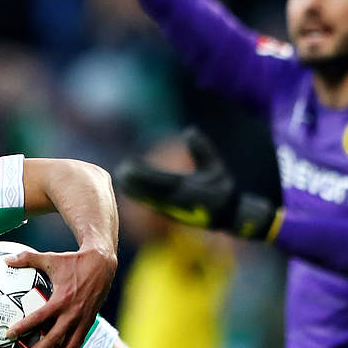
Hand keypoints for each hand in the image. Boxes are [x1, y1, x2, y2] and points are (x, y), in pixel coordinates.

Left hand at [5, 246, 116, 347]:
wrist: (103, 264)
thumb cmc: (74, 260)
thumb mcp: (51, 258)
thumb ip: (28, 259)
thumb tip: (5, 259)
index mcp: (62, 299)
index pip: (40, 317)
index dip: (24, 326)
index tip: (10, 334)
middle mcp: (74, 313)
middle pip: (54, 339)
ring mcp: (83, 320)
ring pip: (70, 347)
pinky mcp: (89, 322)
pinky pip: (77, 342)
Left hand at [117, 128, 277, 238]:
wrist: (228, 217)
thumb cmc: (222, 190)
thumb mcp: (215, 168)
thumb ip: (202, 150)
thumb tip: (190, 130)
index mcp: (187, 189)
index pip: (160, 179)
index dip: (143, 172)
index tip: (130, 163)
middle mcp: (176, 200)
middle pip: (149, 190)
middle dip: (134, 181)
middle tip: (120, 170)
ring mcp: (173, 209)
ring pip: (148, 199)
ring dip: (134, 190)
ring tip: (121, 180)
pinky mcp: (171, 214)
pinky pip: (152, 204)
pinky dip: (140, 197)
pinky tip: (130, 191)